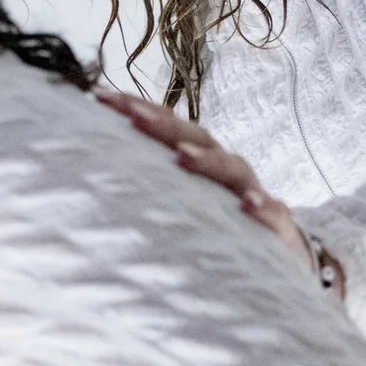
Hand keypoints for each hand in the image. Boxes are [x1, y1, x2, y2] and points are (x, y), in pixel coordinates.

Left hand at [95, 92, 345, 299]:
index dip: (137, 109)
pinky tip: (248, 205)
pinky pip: (275, 214)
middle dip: (164, 125)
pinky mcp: (281, 230)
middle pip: (197, 138)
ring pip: (233, 169)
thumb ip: (145, 194)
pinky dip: (263, 208)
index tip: (99, 98)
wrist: (284, 267)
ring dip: (208, 161)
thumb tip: (82, 184)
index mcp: (200, 165)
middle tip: (132, 116)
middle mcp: (227, 174)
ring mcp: (255, 197)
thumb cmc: (220, 236)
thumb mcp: (181, 212)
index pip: (167, 128)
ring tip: (181, 158)